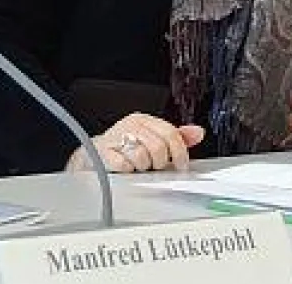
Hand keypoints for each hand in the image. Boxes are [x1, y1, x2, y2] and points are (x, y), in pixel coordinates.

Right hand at [65, 112, 204, 173]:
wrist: (93, 157)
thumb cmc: (125, 149)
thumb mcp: (152, 139)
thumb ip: (176, 138)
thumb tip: (198, 132)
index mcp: (144, 120)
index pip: (171, 133)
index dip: (179, 152)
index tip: (180, 165)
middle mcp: (131, 125)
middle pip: (158, 147)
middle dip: (159, 162)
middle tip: (154, 167)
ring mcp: (116, 136)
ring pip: (142, 156)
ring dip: (143, 167)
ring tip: (138, 166)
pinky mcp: (104, 151)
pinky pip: (125, 164)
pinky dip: (128, 170)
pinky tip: (126, 168)